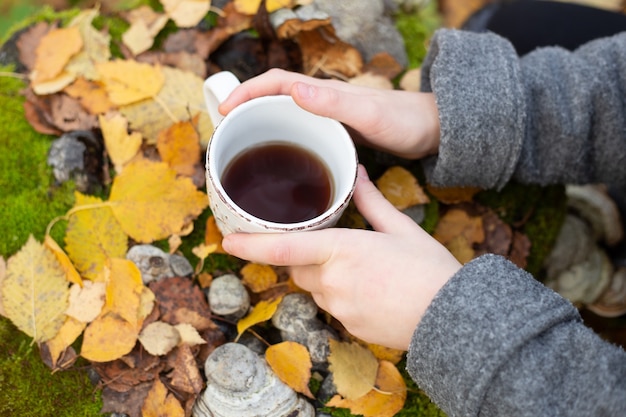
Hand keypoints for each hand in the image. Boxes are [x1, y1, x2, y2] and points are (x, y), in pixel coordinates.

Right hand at [219, 68, 440, 159]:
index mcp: (322, 92)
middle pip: (272, 101)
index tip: (223, 110)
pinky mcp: (334, 134)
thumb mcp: (369, 114)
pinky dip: (282, 145)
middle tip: (224, 136)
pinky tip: (279, 167)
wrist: (430, 132)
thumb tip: (294, 90)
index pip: (274, 83)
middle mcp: (320, 102)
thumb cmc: (403, 121)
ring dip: (261, 129)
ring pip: (283, 119)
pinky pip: (299, 136)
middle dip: (245, 112)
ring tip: (242, 153)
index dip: (246, 93)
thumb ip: (334, 103)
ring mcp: (326, 119)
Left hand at [222, 165, 460, 349]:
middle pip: (299, 267)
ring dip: (324, 276)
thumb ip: (372, 201)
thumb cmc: (429, 269)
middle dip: (304, 256)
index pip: (284, 248)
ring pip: (315, 288)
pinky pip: (332, 306)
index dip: (252, 245)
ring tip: (361, 269)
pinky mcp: (348, 326)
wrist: (451, 317)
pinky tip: (370, 290)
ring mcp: (339, 307)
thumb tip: (359, 173)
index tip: (228, 241)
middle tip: (330, 246)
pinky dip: (341, 295)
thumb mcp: (401, 228)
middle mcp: (333, 281)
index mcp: (342, 250)